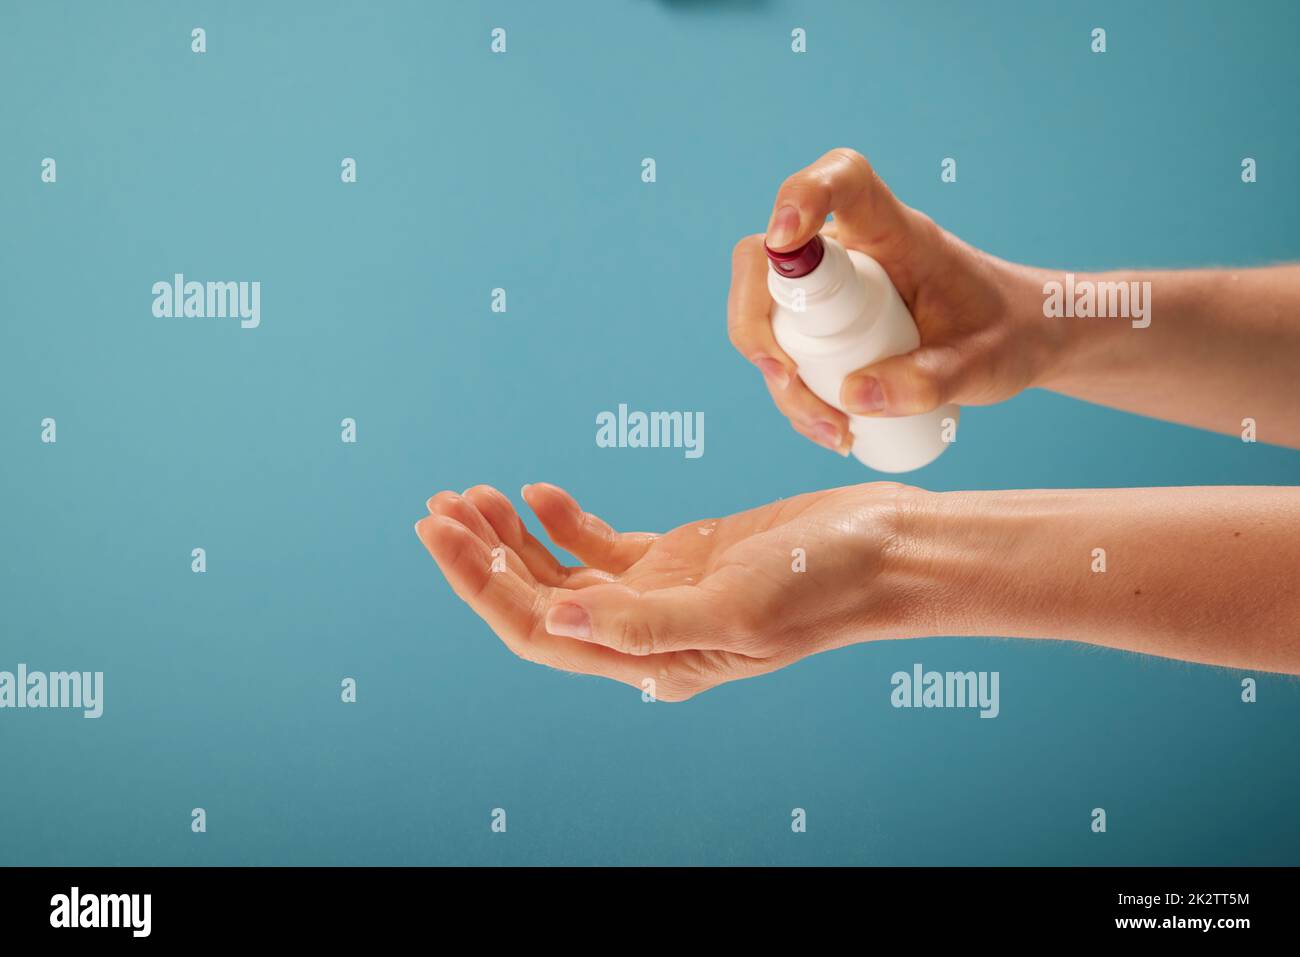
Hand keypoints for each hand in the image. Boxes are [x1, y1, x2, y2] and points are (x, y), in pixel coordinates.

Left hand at [414, 481, 918, 700]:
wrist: (885, 551)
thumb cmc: (826, 584)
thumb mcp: (735, 606)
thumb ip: (644, 619)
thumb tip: (557, 616)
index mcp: (651, 660)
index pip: (540, 628)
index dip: (482, 584)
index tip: (440, 532)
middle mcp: (645, 634)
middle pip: (539, 600)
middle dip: (484, 556)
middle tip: (440, 506)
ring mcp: (659, 595)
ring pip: (563, 572)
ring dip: (515, 537)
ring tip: (473, 494)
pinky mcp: (678, 558)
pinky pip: (602, 545)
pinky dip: (565, 521)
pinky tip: (537, 492)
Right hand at [729, 148, 1054, 453]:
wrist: (1021, 341)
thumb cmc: (1007, 334)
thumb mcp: (981, 365)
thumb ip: (928, 380)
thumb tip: (852, 396)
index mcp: (897, 234)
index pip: (843, 182)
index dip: (801, 195)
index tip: (783, 239)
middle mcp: (853, 252)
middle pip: (767, 260)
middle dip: (757, 325)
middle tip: (786, 378)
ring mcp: (832, 289)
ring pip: (768, 316)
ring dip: (779, 377)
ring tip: (835, 431)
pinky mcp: (826, 324)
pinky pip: (785, 349)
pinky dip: (794, 395)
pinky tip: (834, 429)